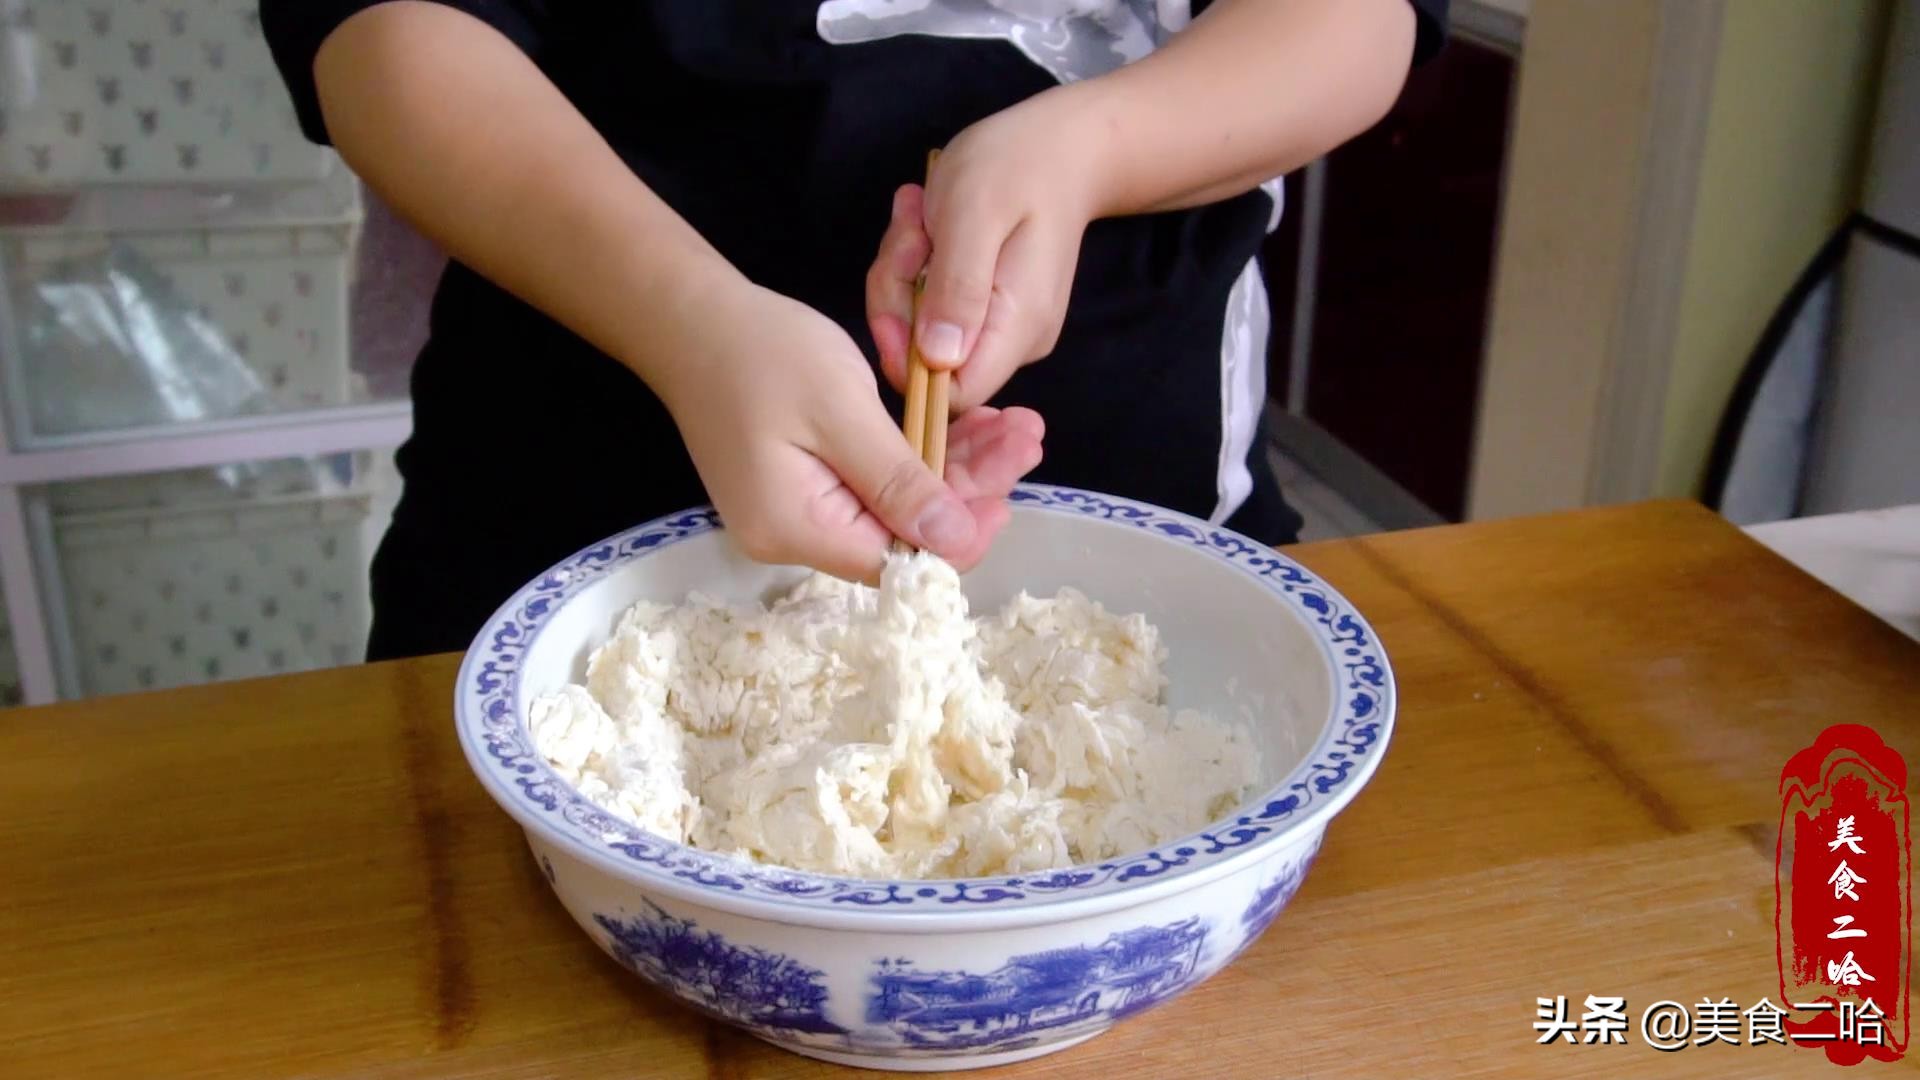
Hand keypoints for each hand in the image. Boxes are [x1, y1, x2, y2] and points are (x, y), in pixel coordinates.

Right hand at [657, 279, 1043, 581]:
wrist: (690, 320)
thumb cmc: (761, 353)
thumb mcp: (842, 411)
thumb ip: (899, 483)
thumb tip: (956, 543)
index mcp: (798, 529)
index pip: (901, 563)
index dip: (964, 531)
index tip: (1011, 478)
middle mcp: (794, 538)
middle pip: (904, 536)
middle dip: (972, 487)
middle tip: (1026, 430)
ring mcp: (797, 515)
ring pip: (896, 509)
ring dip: (955, 467)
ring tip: (1011, 423)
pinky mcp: (804, 488)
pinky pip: (874, 488)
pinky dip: (919, 457)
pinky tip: (964, 423)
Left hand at [866, 90, 1102, 410]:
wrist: (1060, 146)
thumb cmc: (1019, 166)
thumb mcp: (976, 213)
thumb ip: (957, 287)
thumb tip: (937, 360)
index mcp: (1016, 325)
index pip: (955, 393)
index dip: (907, 358)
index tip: (898, 289)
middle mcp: (1012, 339)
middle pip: (926, 358)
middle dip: (900, 294)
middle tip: (913, 231)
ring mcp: (998, 326)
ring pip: (918, 327)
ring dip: (903, 269)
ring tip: (920, 213)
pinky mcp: (983, 308)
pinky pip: (927, 303)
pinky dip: (914, 263)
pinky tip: (926, 220)